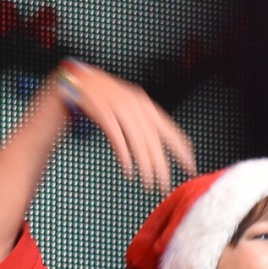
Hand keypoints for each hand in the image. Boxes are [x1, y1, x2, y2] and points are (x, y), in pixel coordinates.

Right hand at [53, 61, 194, 192]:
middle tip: (165, 186)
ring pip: (138, 141)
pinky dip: (124, 156)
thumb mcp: (127, 109)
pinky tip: (129, 171)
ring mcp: (119, 107)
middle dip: (161, 165)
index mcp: (145, 105)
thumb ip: (142, 124)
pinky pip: (117, 137)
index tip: (190, 168)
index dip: (181, 150)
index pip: (169, 130)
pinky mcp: (102, 111)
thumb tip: (155, 150)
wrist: (76, 82)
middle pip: (154, 140)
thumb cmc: (103, 100)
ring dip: (144, 166)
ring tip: (148, 184)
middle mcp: (136, 105)